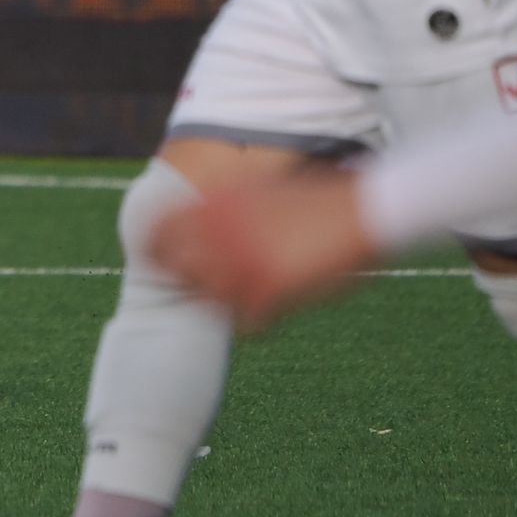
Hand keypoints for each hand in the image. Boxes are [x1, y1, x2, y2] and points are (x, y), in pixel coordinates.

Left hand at [148, 167, 376, 330]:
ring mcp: (240, 259)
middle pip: (178, 272)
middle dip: (195, 284)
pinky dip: (261, 320)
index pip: (156, 232)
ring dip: (231, 303)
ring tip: (258, 295)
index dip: (158, 253)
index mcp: (212, 201)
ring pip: (211, 301)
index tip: (170, 266)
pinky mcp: (268, 288)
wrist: (360, 209)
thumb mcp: (257, 194)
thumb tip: (194, 235)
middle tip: (219, 290)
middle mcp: (217, 229)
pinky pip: (247, 322)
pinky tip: (279, 305)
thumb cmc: (314, 202)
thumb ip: (223, 212)